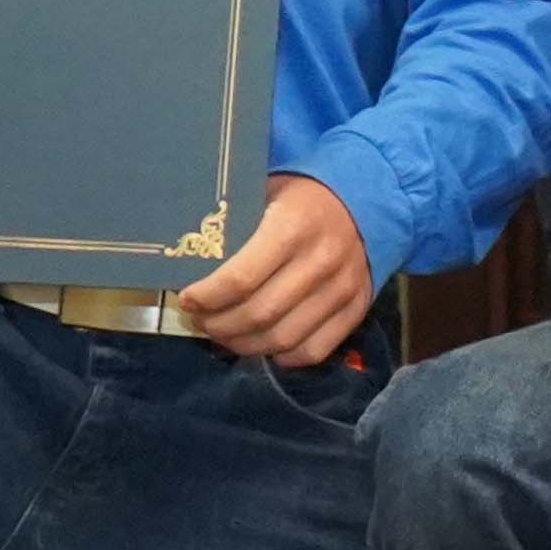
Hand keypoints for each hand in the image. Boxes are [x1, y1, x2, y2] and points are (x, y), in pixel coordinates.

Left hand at [172, 173, 373, 365]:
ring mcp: (343, 288)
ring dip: (244, 344)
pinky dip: (282, 356)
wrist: (364, 198)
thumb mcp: (263, 192)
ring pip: (283, 338)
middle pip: (259, 314)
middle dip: (218, 325)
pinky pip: (314, 350)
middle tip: (200, 319)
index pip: (240, 279)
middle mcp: (322, 260)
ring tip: (224, 334)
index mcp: (294, 226)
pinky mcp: (358, 308)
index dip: (206, 297)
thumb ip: (233, 226)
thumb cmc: (300, 196)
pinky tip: (263, 343)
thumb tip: (186, 260)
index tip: (187, 299)